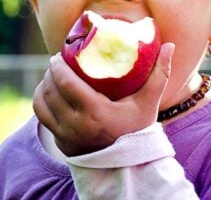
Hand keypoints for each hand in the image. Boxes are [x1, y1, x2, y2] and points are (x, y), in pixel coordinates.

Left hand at [33, 43, 174, 156]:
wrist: (127, 165)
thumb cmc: (138, 129)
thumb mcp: (149, 102)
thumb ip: (160, 74)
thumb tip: (170, 45)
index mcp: (95, 112)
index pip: (66, 83)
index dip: (57, 66)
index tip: (58, 56)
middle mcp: (76, 125)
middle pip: (51, 90)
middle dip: (50, 73)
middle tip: (55, 62)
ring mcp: (65, 135)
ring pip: (42, 103)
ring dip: (42, 86)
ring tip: (50, 76)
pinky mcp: (60, 142)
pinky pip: (41, 117)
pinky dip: (40, 101)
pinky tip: (46, 92)